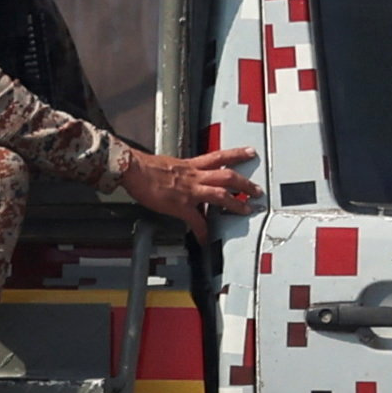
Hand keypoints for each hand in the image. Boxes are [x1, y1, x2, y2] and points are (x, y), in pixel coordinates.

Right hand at [114, 141, 260, 225]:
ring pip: (220, 194)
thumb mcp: (169, 163)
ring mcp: (190, 191)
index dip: (237, 154)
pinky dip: (202, 232)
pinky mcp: (181, 205)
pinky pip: (196, 221)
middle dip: (245, 183)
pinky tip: (205, 240)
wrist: (133, 170)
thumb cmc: (146, 166)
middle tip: (258, 190)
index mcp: (192, 165)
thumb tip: (182, 174)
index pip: (219, 156)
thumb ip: (180, 170)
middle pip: (227, 176)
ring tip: (247, 210)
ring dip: (236, 203)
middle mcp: (195, 176)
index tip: (250, 152)